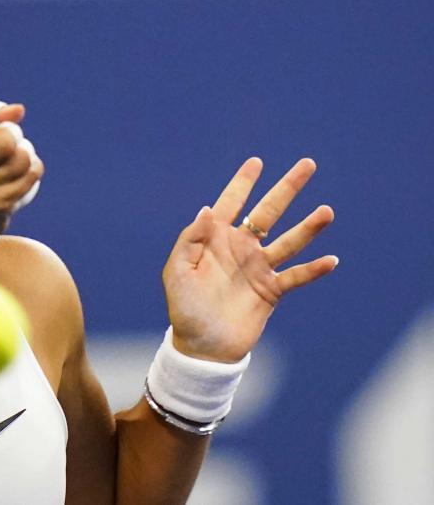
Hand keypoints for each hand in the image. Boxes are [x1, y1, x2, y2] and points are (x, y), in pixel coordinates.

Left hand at [162, 158, 336, 362]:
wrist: (201, 346)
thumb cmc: (184, 307)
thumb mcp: (177, 271)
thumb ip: (191, 239)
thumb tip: (207, 209)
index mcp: (215, 239)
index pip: (230, 203)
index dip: (242, 183)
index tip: (256, 162)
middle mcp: (241, 248)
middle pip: (268, 212)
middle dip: (286, 188)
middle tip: (308, 164)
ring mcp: (258, 267)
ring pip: (288, 241)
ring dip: (308, 227)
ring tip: (327, 212)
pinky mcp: (271, 290)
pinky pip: (295, 276)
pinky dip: (313, 270)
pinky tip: (330, 260)